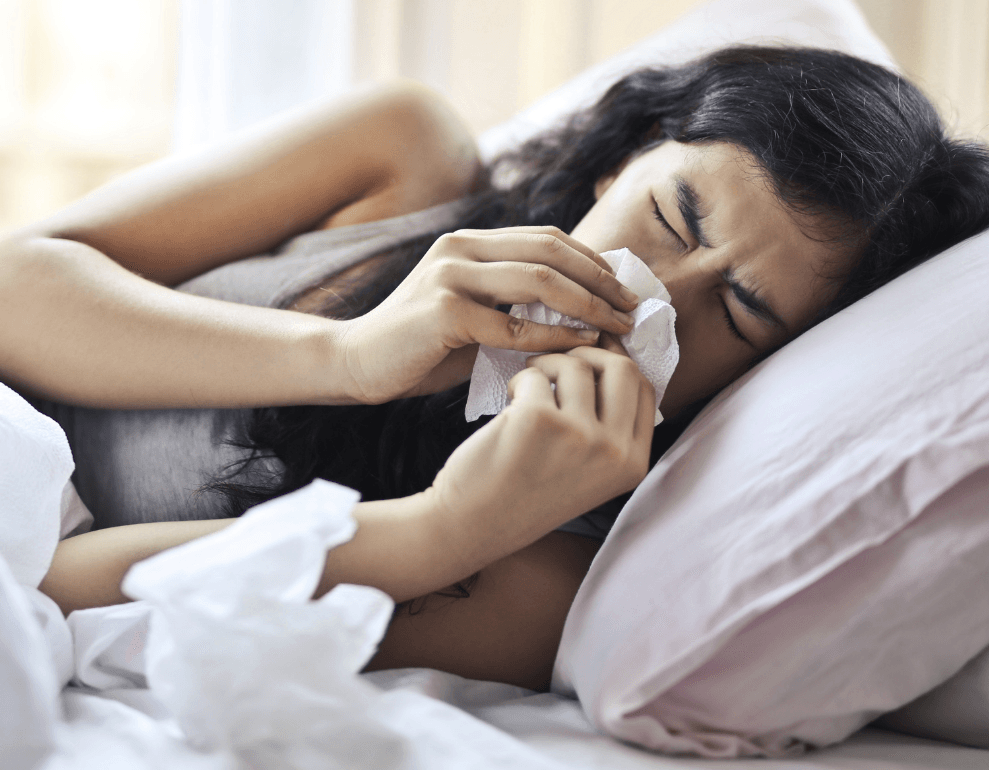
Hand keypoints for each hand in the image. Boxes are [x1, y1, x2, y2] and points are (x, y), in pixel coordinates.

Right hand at [334, 226, 638, 403]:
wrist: (356, 364)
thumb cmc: (421, 348)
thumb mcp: (473, 316)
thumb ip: (513, 306)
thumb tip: (581, 313)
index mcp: (469, 243)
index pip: (546, 238)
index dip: (592, 260)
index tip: (624, 288)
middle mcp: (460, 249)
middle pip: (550, 251)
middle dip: (600, 279)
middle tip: (633, 306)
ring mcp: (450, 276)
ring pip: (538, 281)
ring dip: (588, 304)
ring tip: (618, 325)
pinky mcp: (443, 312)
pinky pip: (513, 326)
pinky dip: (554, 337)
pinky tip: (580, 346)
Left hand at [424, 344, 654, 563]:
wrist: (475, 524)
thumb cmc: (527, 492)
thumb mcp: (589, 470)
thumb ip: (609, 427)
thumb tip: (612, 358)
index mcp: (633, 463)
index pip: (645, 389)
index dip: (618, 362)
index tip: (593, 356)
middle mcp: (613, 451)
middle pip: (622, 368)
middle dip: (589, 354)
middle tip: (558, 363)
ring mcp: (578, 435)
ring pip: (576, 366)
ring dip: (547, 365)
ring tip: (527, 388)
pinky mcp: (538, 420)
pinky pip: (536, 375)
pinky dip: (520, 381)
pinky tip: (510, 403)